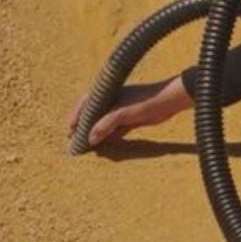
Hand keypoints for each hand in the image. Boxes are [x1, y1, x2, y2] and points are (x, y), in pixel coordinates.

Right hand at [65, 74, 190, 147]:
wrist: (171, 101)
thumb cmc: (146, 100)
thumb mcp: (123, 112)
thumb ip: (106, 124)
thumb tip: (90, 138)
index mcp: (107, 94)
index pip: (85, 104)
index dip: (75, 116)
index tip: (69, 130)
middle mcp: (112, 101)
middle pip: (93, 115)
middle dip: (84, 128)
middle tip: (75, 142)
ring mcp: (121, 111)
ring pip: (104, 124)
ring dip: (96, 135)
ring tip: (87, 148)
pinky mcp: (131, 120)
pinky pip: (116, 131)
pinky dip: (109, 138)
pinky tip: (104, 147)